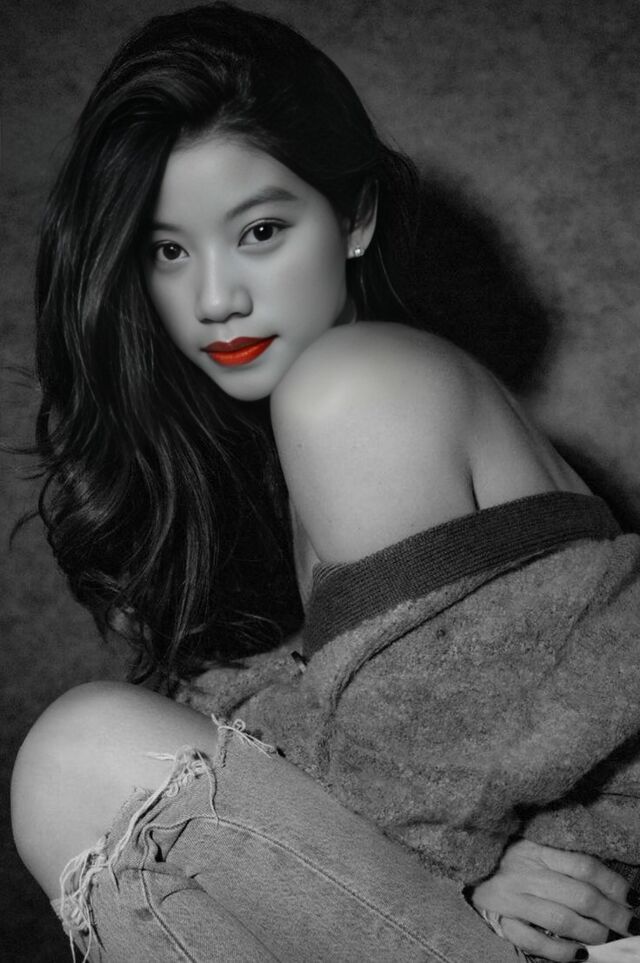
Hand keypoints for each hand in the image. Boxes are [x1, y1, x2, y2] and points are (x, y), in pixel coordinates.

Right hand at [469, 840, 638, 961]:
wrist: (466, 870)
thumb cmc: (506, 861)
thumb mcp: (532, 848)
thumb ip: (563, 861)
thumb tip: (608, 885)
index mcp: (534, 848)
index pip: (584, 865)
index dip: (613, 884)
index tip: (630, 897)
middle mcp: (524, 872)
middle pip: (579, 895)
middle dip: (612, 914)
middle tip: (629, 924)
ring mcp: (510, 898)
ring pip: (562, 920)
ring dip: (592, 933)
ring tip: (605, 937)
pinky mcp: (500, 921)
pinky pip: (536, 942)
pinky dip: (562, 952)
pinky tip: (580, 953)